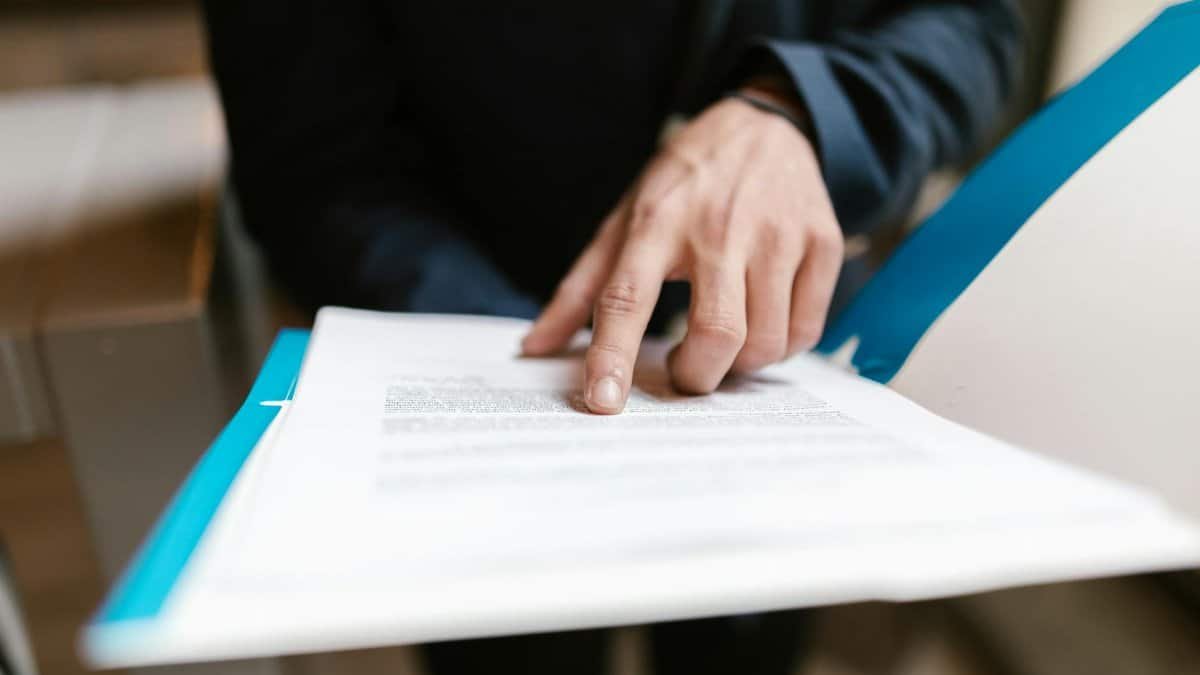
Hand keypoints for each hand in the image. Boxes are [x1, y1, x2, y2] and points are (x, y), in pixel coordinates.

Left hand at [521, 86, 843, 413]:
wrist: (765, 125)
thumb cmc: (684, 184)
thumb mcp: (624, 220)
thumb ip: (580, 289)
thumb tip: (535, 347)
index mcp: (657, 222)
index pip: (627, 298)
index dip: (612, 355)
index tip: (602, 401)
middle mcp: (719, 228)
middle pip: (717, 334)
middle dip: (697, 376)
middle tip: (686, 370)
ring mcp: (777, 235)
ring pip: (765, 342)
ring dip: (739, 366)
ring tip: (725, 345)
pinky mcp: (823, 243)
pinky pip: (805, 331)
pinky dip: (780, 348)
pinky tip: (762, 325)